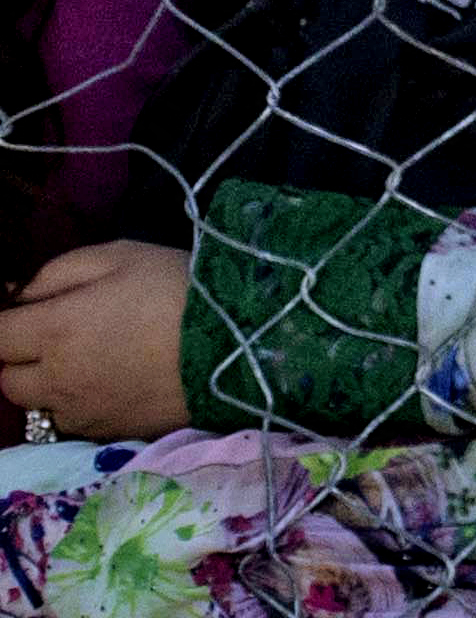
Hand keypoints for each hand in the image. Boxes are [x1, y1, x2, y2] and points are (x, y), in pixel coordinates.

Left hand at [0, 240, 187, 439]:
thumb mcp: (121, 256)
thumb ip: (59, 272)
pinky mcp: (108, 433)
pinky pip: (74, 422)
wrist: (238, 342)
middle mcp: (56, 380)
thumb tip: (21, 296)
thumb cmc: (177, 287)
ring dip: (50, 386)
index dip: (5, 324)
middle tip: (56, 338)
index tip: (26, 313)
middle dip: (21, 359)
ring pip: (38, 405)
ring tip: (88, 364)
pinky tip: (113, 385)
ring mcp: (81, 413)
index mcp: (53, 331)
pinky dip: (81, 405)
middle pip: (7, 380)